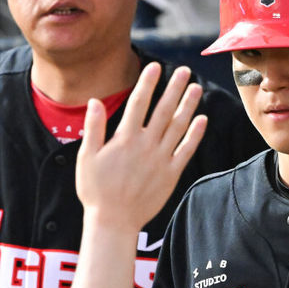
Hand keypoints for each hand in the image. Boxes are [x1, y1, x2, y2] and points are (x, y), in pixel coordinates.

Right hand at [77, 62, 206, 232]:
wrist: (114, 221)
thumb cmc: (96, 190)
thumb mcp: (86, 157)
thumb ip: (94, 127)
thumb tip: (94, 100)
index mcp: (124, 139)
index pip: (138, 103)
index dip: (147, 83)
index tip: (155, 66)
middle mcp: (146, 146)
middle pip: (163, 110)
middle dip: (174, 88)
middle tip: (185, 70)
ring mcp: (161, 159)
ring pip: (178, 127)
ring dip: (188, 106)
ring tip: (196, 88)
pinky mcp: (171, 174)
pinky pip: (186, 150)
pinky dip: (195, 135)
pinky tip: (202, 119)